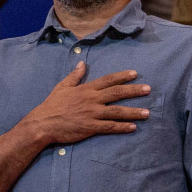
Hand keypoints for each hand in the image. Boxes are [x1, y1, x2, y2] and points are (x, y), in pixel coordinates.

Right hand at [20, 62, 149, 147]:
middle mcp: (91, 100)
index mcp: (85, 89)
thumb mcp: (62, 87)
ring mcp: (92, 114)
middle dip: (134, 91)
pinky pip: (110, 126)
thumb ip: (74, 76)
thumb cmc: (52, 105)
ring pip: (117, 111)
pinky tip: (133, 127)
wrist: (42, 124)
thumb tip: (82, 64)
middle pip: (117, 93)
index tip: (135, 74)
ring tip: (147, 113)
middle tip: (148, 89)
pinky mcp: (90, 127)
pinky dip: (122, 127)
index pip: (107, 80)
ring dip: (133, 112)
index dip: (122, 77)